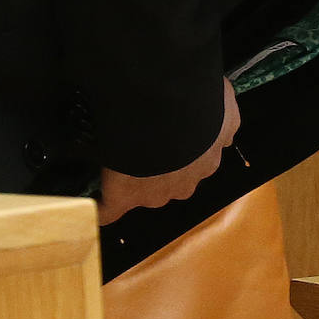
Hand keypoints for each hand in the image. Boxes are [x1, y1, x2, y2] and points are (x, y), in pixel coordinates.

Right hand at [96, 77, 240, 224]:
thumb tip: (224, 137)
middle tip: (145, 141)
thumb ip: (225, 127)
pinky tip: (92, 200)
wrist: (171, 113)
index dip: (182, 155)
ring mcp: (152, 194)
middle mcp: (184, 184)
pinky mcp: (124, 197)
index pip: (194, 167)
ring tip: (118, 154)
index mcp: (207, 163)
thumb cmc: (203, 109)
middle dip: (159, 168)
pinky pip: (109, 209)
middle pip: (169, 184)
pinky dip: (101, 206)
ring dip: (132, 178)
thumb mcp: (226, 113)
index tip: (170, 141)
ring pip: (143, 193)